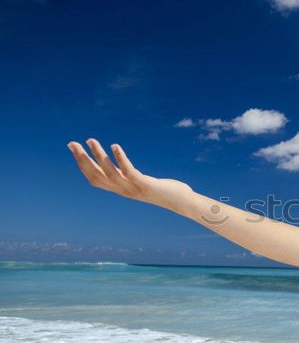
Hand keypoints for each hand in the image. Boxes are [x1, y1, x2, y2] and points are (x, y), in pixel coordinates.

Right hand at [67, 138, 192, 208]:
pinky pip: (129, 172)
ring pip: (110, 173)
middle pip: (97, 176)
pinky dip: (120, 159)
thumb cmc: (163, 190)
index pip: (94, 178)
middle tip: (72, 143)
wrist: (182, 202)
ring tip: (91, 140)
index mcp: (120, 189)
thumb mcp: (141, 182)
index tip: (74, 148)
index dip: (82, 164)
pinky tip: (115, 146)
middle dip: (83, 159)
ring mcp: (133, 189)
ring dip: (99, 156)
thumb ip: (129, 176)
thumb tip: (121, 167)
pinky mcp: (145, 185)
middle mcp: (123, 190)